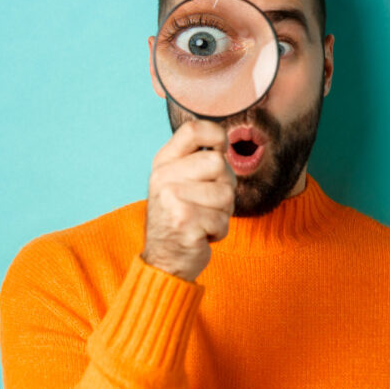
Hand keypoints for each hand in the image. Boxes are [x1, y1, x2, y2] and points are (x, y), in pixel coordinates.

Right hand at [141, 119, 235, 282]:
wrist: (164, 260)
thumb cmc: (181, 217)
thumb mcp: (179, 181)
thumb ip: (197, 159)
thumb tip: (224, 138)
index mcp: (163, 162)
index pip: (193, 129)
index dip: (217, 137)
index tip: (220, 151)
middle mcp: (163, 177)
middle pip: (218, 163)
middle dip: (225, 185)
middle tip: (209, 202)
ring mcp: (172, 199)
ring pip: (226, 193)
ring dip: (223, 212)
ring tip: (203, 219)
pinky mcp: (184, 222)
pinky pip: (223, 220)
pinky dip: (219, 231)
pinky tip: (201, 234)